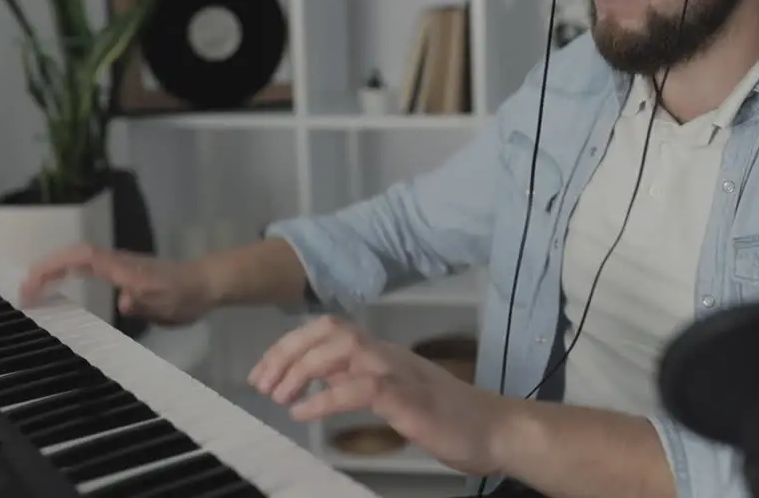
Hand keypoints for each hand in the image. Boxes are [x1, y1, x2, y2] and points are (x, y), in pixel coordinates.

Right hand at [18, 245, 213, 325]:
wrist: (205, 284)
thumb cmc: (185, 294)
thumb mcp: (167, 304)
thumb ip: (145, 302)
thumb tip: (123, 302)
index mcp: (122, 268)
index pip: (81, 259)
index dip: (54, 268)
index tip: (32, 286)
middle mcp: (116, 262)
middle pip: (72, 256)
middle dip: (44, 269)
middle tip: (22, 293)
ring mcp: (118, 266)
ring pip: (77, 260)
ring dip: (52, 270)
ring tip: (31, 290)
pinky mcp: (121, 273)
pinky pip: (86, 268)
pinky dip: (66, 274)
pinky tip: (58, 288)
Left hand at [250, 315, 513, 475]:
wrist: (496, 429)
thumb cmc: (448, 416)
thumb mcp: (394, 393)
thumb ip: (358, 380)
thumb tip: (318, 380)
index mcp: (383, 352)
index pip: (328, 330)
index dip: (290, 345)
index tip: (263, 371)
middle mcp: (388, 354)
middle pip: (329, 330)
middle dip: (287, 352)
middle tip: (261, 383)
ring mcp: (400, 372)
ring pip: (342, 349)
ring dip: (302, 369)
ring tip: (278, 396)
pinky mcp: (409, 398)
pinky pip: (361, 387)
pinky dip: (325, 398)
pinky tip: (303, 414)